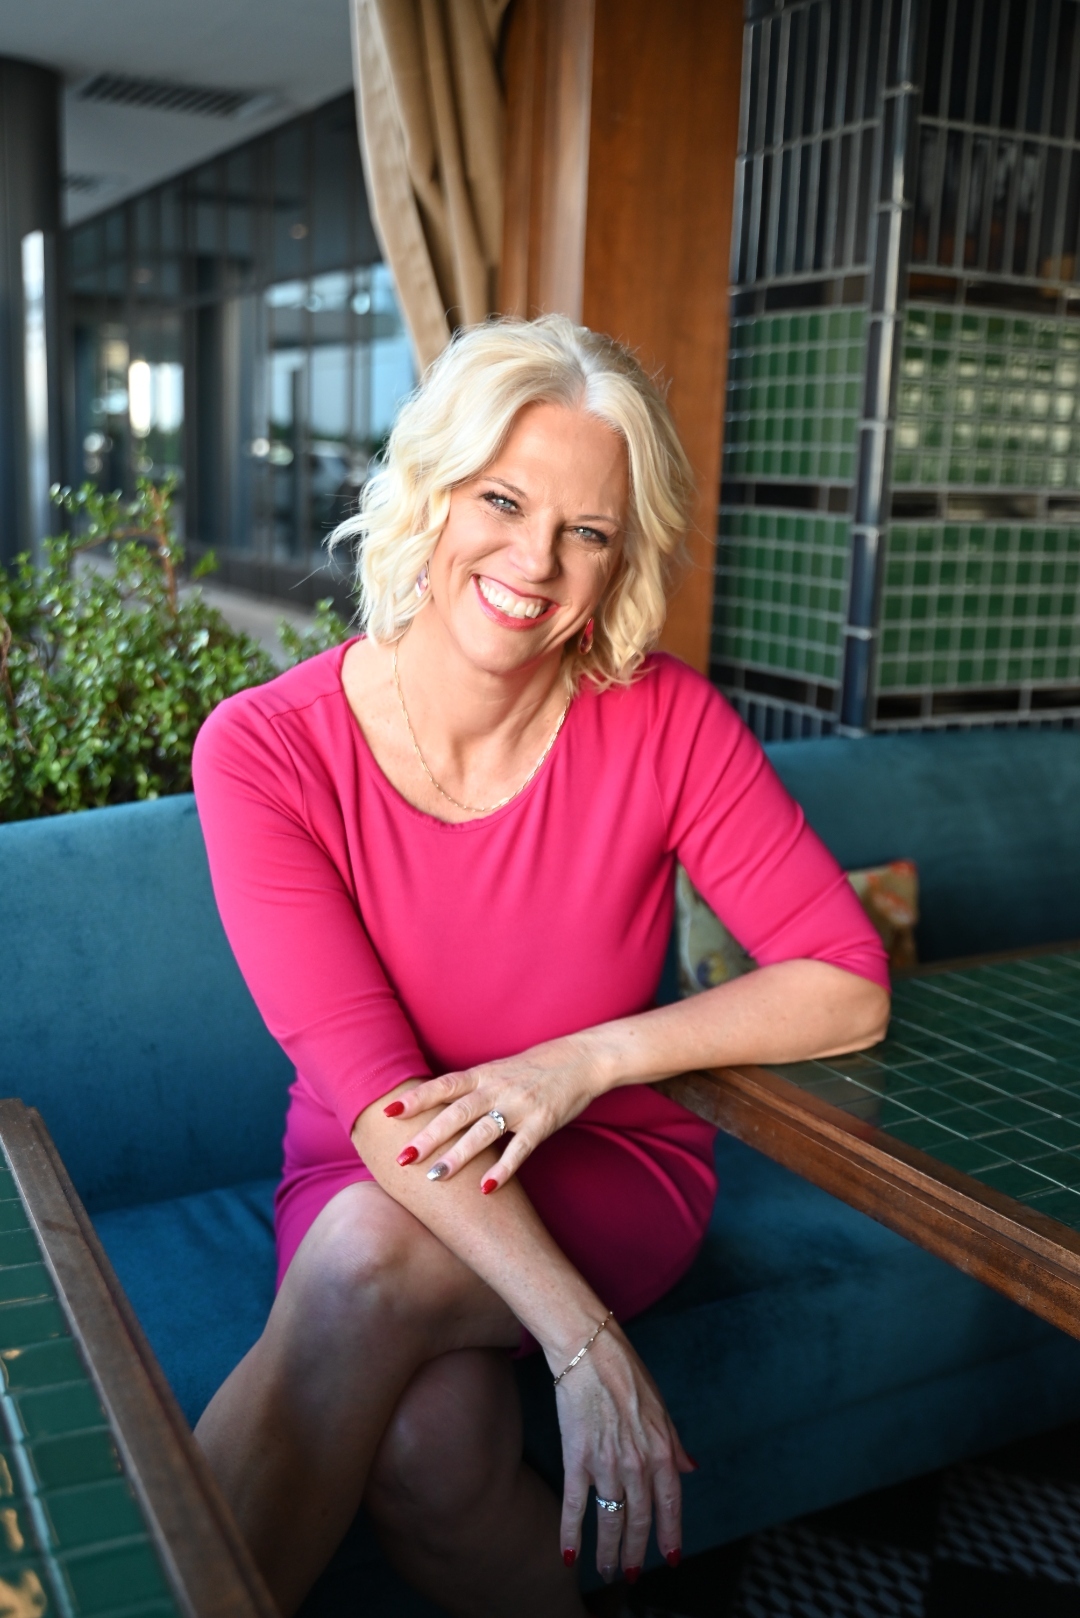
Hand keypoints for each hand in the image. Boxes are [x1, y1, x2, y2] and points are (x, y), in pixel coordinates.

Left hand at [383, 1033, 606, 1191]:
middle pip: (456, 1113)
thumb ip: (468, 1089)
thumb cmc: (533, 1068)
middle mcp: (497, 1088)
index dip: (416, 1098)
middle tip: (402, 1157)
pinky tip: (486, 1188)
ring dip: (458, 1155)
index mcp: (483, 1074)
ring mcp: (520, 1106)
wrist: (580, 1059)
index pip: (443, 1085)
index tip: (388, 1112)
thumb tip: (431, 1107)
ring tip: (435, 1177)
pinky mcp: (542, 1123)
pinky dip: (503, 1169)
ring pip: (483, 1132)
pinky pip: (520, 1149)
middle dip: (428, 1136)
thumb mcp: (497, 1071)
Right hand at [554, 1320, 693, 1580]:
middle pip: (639, 1520)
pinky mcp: (576, 1458)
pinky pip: (575, 1506)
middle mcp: (637, 1463)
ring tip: (606, 1572)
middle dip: (637, 1552)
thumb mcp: (662, 1407)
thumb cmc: (627, 1373)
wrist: (590, 1351)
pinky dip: (571, 1533)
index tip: (671, 1557)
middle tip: (632, 1575)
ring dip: (608, 1551)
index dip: (670, 1534)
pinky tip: (569, 1555)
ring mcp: (606, 1464)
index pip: (670, 1504)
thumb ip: (675, 1444)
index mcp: (662, 1450)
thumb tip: (691, 1468)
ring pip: (610, 1520)